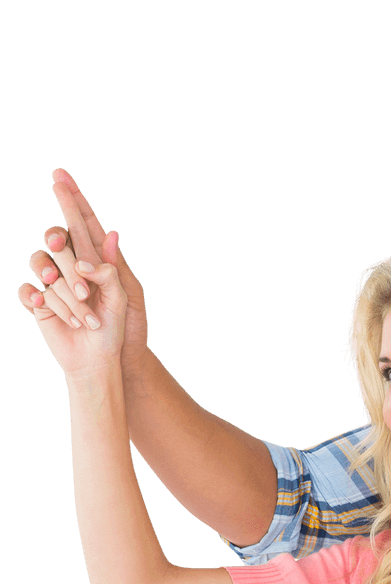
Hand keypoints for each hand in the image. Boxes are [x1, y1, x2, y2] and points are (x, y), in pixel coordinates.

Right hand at [18, 169, 148, 370]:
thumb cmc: (121, 333)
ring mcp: (55, 284)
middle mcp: (73, 267)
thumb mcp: (126, 300)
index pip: (83, 224)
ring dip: (61, 290)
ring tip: (81, 310)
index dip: (71, 199)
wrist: (101, 363)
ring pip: (41, 265)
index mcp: (97, 262)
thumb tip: (109, 235)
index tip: (59, 175)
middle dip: (64, 254)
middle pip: (57, 240)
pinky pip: (27, 290)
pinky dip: (34, 297)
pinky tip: (42, 308)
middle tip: (78, 276)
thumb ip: (115, 269)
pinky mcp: (41, 303)